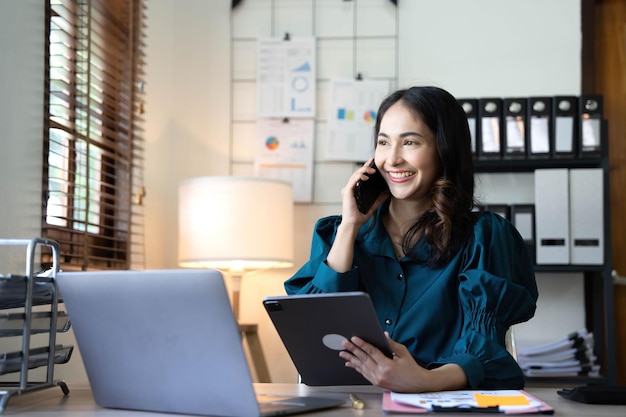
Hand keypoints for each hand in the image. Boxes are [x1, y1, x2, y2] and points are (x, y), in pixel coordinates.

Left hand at [339, 333, 466, 392]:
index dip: (362, 344)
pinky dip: (356, 367)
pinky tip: (350, 363)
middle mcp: (381, 374)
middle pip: (363, 359)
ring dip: (351, 359)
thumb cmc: (411, 368)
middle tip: (344, 343)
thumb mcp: (403, 353)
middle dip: (353, 350)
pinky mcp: (377, 383)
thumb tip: (383, 335)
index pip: (371, 352)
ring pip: (361, 367)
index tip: (354, 338)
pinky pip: (364, 374)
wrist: (416, 385)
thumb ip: (391, 344)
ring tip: (343, 353)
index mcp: (388, 366)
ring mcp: (378, 379)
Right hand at [340, 158, 387, 225]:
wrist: (353, 224)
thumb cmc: (359, 216)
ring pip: (355, 174)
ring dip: (364, 170)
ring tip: (372, 170)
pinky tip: (366, 177)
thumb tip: (386, 193)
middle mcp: (350, 188)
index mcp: (354, 190)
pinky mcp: (347, 192)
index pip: (360, 176)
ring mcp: (347, 189)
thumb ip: (378, 199)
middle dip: (366, 166)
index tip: (373, 163)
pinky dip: (359, 176)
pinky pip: (353, 180)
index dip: (366, 168)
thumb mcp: (372, 206)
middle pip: (357, 173)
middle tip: (374, 162)